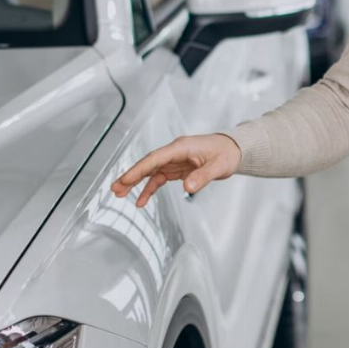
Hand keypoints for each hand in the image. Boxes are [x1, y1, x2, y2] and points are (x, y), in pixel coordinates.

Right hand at [111, 133, 242, 205]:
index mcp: (181, 147)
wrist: (234, 149)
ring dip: (135, 183)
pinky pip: (159, 179)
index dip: (139, 169)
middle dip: (131, 176)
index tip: (125, 179)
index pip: (155, 158)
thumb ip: (203, 176)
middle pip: (148, 164)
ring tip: (119, 194)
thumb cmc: (226, 153)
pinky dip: (149, 189)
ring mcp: (174, 160)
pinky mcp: (177, 169)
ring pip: (150, 172)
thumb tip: (188, 188)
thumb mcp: (218, 166)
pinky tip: (141, 200)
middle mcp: (174, 152)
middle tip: (115, 188)